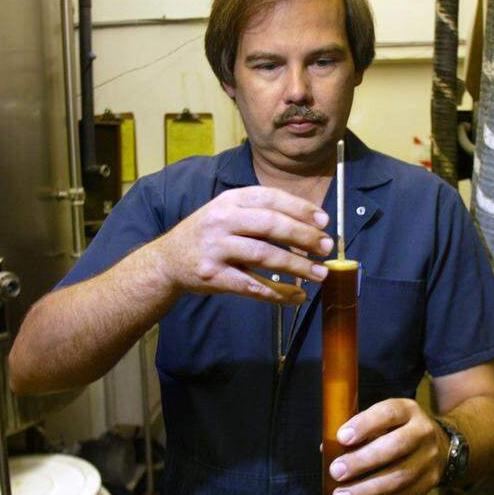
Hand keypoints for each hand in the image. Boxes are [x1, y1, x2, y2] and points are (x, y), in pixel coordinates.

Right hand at [151, 185, 331, 304]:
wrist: (167, 260)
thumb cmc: (208, 234)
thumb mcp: (227, 212)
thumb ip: (260, 213)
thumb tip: (309, 222)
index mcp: (230, 200)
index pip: (271, 198)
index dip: (300, 208)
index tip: (324, 220)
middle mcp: (222, 221)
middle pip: (271, 225)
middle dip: (304, 236)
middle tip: (326, 247)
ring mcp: (216, 249)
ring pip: (264, 256)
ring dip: (297, 266)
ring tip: (320, 274)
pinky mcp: (213, 276)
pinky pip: (252, 286)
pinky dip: (278, 292)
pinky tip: (296, 296)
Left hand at [327, 398, 447, 494]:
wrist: (439, 445)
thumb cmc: (396, 430)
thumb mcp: (382, 421)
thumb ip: (357, 432)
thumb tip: (328, 450)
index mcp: (408, 410)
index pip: (388, 413)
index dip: (365, 424)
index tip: (341, 438)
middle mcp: (423, 432)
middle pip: (395, 447)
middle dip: (362, 461)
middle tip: (336, 472)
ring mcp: (429, 459)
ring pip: (399, 478)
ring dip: (366, 491)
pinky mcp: (429, 484)